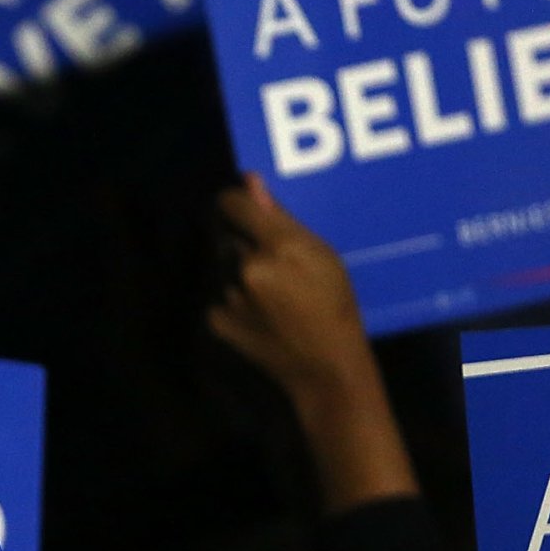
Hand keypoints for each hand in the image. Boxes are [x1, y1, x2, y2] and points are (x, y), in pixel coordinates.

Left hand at [211, 174, 417, 511]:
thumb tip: (249, 181)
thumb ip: (279, 219)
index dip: (234, 202)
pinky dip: (231, 300)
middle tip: (268, 261)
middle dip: (241, 242)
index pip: (232, 203)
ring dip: (236, 272)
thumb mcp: (322, 256)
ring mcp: (227, 296)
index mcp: (278, 245)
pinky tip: (258, 315)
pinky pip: (218, 295)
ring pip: (221, 266)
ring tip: (269, 294)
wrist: (323, 368)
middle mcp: (245, 267)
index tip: (241, 208)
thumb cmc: (334, 307)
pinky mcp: (215, 320)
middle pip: (226, 236)